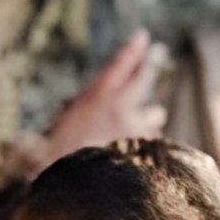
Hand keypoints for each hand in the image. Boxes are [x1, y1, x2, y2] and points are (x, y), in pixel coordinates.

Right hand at [35, 30, 163, 165]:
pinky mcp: (146, 148)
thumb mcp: (68, 121)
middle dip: (149, 69)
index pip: (121, 64)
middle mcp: (121, 105)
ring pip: (154, 114)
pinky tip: (137, 156)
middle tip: (158, 54)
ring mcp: (137, 126)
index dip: (134, 49)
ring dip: (149, 118)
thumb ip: (90, 105)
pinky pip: (153, 141)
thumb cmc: (61, 152)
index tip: (143, 37)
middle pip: (144, 79)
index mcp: (98, 96)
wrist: (73, 182)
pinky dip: (147, 145)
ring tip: (144, 122)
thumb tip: (111, 97)